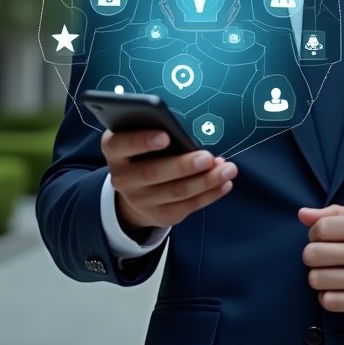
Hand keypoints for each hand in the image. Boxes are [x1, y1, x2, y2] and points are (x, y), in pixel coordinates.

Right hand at [102, 129, 236, 233]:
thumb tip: (190, 134)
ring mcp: (140, 200)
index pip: (122, 144)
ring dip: (206, 181)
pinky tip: (225, 184)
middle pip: (153, 172)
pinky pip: (188, 206)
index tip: (165, 136)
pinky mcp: (160, 215)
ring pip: (176, 192)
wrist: (135, 190)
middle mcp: (122, 178)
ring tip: (228, 169)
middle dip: (183, 166)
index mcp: (115, 150)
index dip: (142, 141)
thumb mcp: (141, 136)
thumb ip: (157, 129)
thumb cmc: (145, 151)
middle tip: (208, 157)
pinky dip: (210, 194)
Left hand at [299, 205, 343, 319]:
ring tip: (332, 274)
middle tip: (325, 257)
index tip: (323, 239)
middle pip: (313, 254)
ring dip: (319, 277)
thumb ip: (337, 212)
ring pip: (317, 279)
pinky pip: (330, 302)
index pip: (320, 228)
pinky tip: (339, 289)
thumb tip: (302, 214)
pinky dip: (328, 296)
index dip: (314, 234)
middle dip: (313, 256)